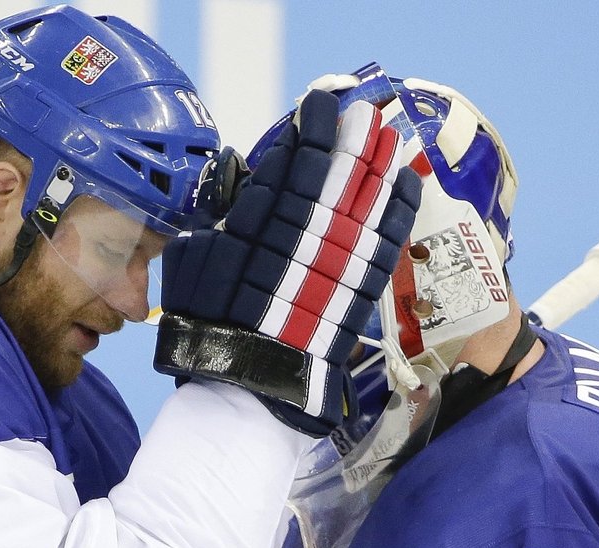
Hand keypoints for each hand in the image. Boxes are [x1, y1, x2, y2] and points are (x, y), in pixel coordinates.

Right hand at [155, 90, 420, 434]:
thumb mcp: (190, 265)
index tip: (315, 109)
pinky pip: (385, 240)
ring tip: (389, 133)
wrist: (243, 387)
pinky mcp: (358, 291)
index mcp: (253, 228)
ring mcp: (332, 265)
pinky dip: (399, 209)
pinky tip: (408, 180)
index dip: (305, 135)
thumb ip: (215, 221)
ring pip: (361, 201)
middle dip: (346, 140)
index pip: (286, 169)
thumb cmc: (207, 328)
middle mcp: (296, 239)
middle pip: (329, 178)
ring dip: (378, 164)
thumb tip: (241, 182)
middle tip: (360, 112)